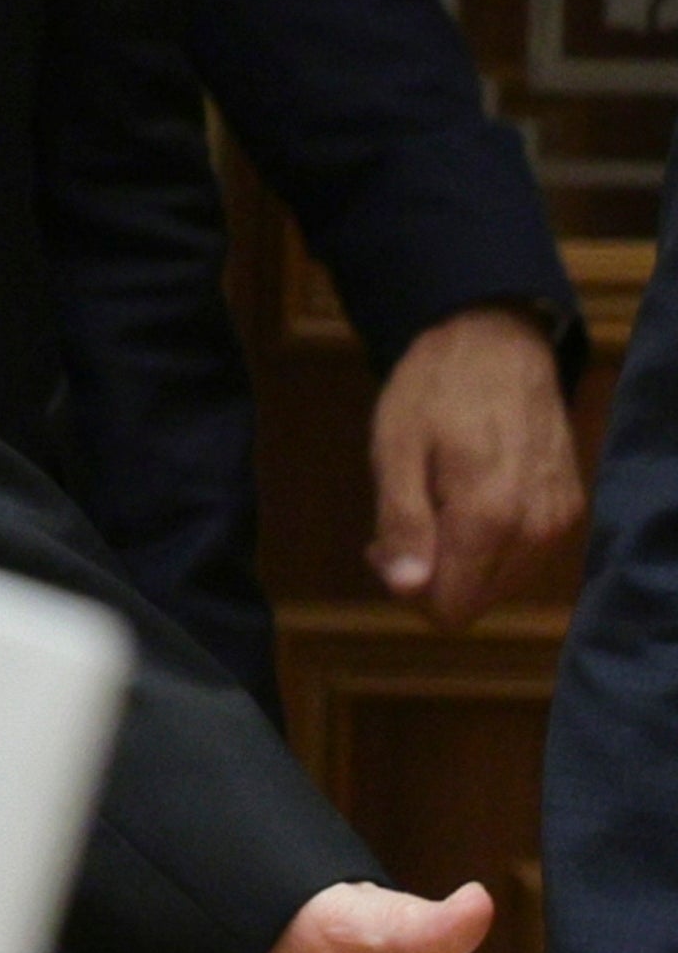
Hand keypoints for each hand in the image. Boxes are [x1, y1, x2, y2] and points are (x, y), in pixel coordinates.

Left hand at [372, 305, 585, 622]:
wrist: (499, 343)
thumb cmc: (434, 391)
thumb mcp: (395, 451)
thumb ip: (402, 523)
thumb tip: (407, 590)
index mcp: (490, 518)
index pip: (450, 609)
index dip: (406, 588)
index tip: (383, 544)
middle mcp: (537, 530)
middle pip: (476, 602)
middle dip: (431, 577)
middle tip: (403, 521)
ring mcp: (560, 522)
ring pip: (501, 585)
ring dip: (462, 562)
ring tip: (435, 506)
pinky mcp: (570, 510)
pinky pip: (524, 559)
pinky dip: (492, 545)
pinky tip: (468, 502)